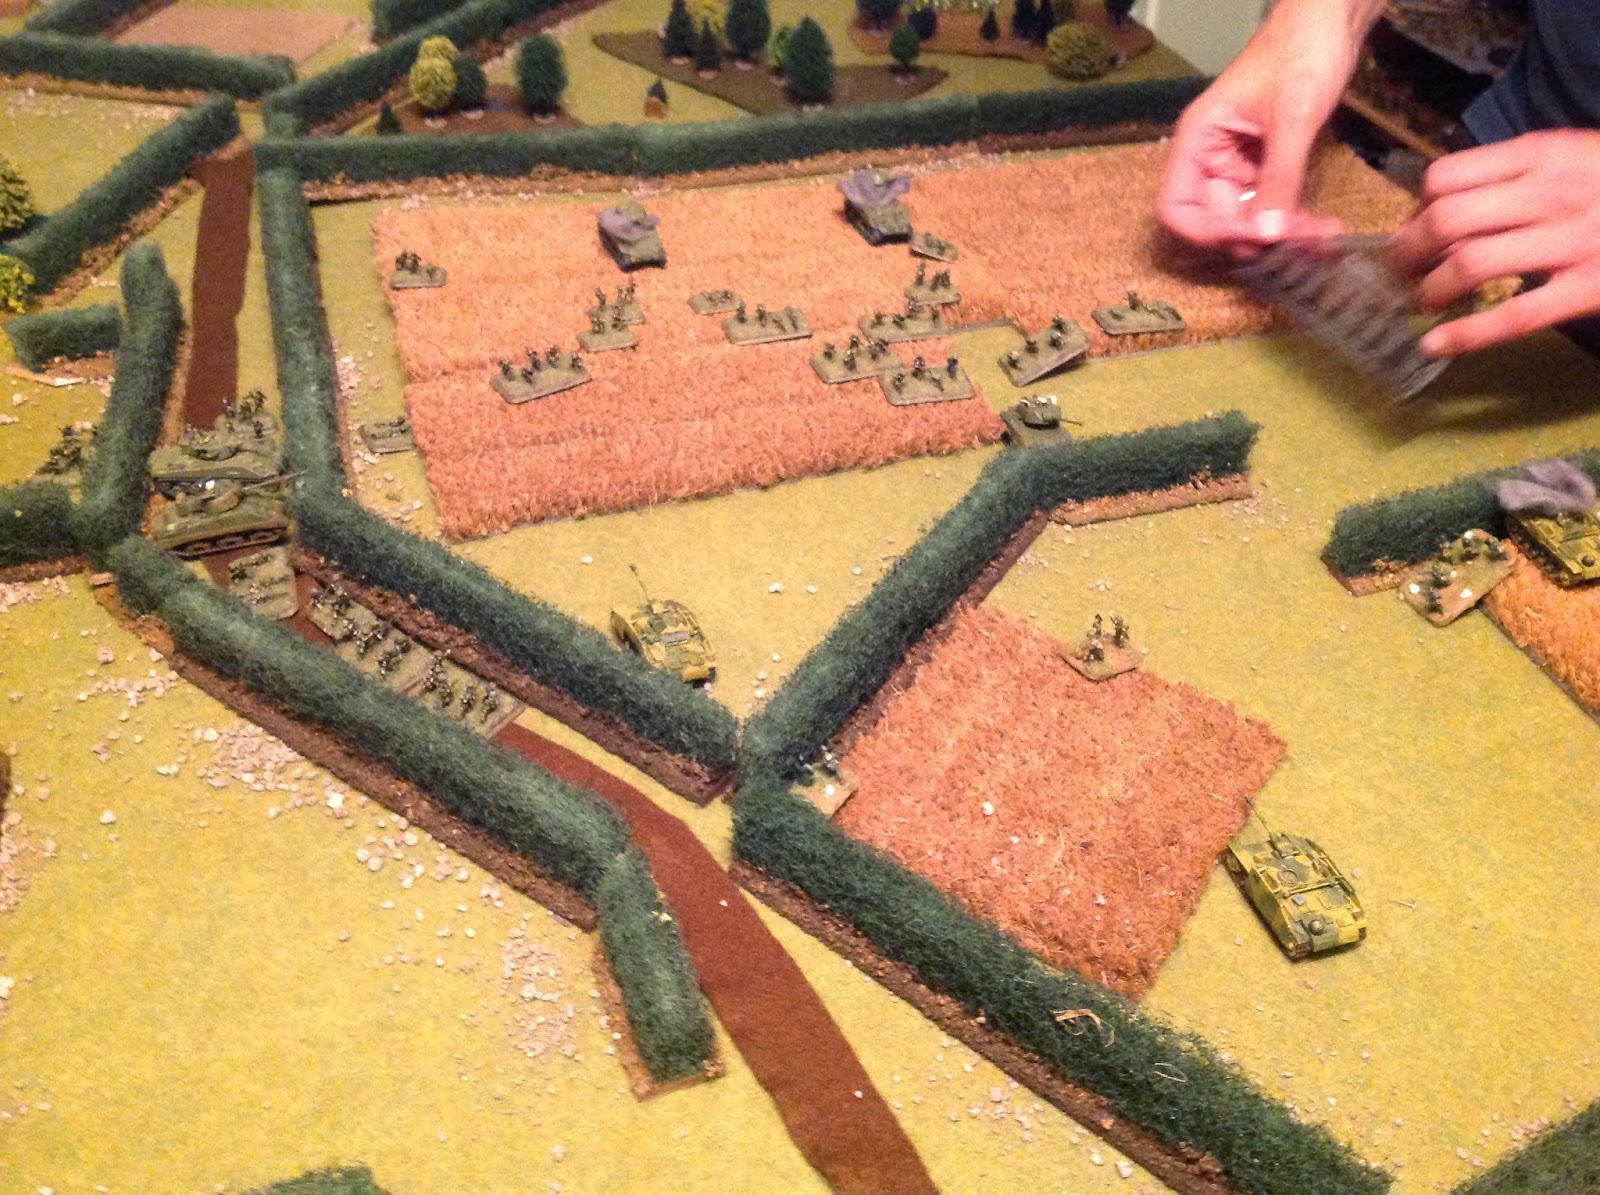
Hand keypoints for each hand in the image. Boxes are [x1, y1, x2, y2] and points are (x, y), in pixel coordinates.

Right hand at [1157, 0, 1379, 248]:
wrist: (1333, 18)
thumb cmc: (1303, 50)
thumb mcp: (1293, 116)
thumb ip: (1280, 177)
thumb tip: (1267, 236)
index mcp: (1198, 140)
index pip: (1177, 208)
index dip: (1208, 232)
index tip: (1252, 237)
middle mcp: (1211, 158)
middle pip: (1217, 221)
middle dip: (1256, 238)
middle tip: (1302, 244)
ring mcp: (1239, 165)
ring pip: (1249, 220)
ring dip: (1282, 236)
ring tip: (1322, 237)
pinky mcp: (1267, 166)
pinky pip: (1272, 207)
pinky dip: (1294, 221)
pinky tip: (1322, 228)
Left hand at [1389, 130, 1599, 356]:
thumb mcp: (1572, 159)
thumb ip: (1512, 177)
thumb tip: (1435, 208)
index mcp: (1543, 155)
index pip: (1445, 176)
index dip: (1416, 208)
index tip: (1414, 229)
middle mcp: (1553, 193)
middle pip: (1446, 220)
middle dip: (1409, 252)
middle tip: (1403, 273)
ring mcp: (1573, 242)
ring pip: (1470, 264)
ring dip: (1431, 290)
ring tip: (1426, 301)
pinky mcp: (1589, 289)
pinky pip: (1513, 316)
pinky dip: (1464, 335)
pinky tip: (1435, 345)